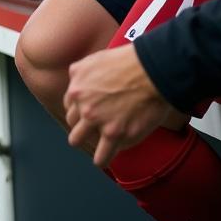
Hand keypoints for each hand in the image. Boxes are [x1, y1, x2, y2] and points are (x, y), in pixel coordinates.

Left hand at [64, 45, 182, 167]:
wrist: (151, 73)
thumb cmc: (127, 63)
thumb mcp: (93, 61)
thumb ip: (80, 74)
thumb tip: (76, 83)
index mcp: (76, 87)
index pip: (69, 105)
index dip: (80, 109)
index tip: (89, 112)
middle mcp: (82, 105)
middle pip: (72, 123)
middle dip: (81, 124)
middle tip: (94, 127)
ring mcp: (97, 121)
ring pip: (77, 140)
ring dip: (85, 142)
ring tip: (94, 146)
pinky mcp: (115, 134)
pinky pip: (101, 156)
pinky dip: (101, 159)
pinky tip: (103, 159)